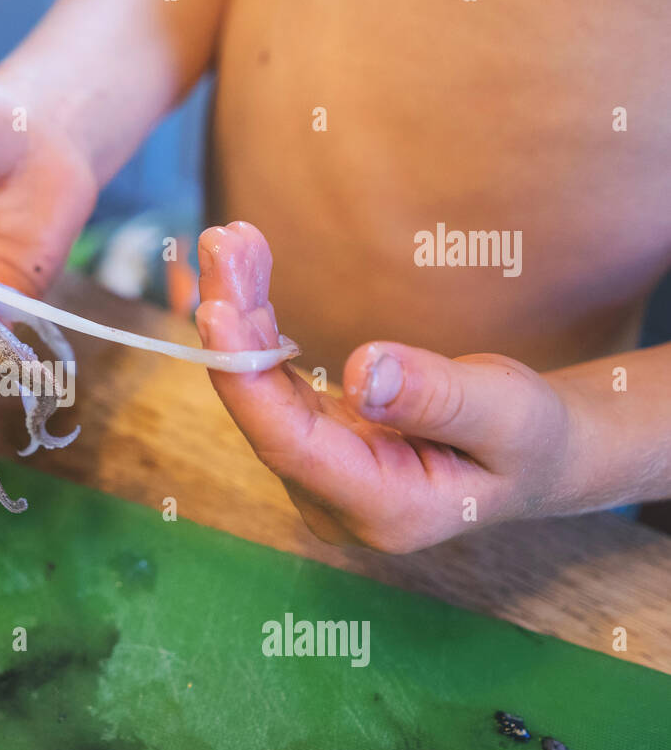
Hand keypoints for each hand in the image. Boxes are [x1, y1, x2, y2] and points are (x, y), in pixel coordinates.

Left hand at [193, 221, 574, 552]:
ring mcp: (317, 474)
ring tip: (229, 241)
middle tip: (223, 242)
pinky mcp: (312, 441)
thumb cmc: (529, 439)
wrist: (532, 458)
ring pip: (260, 391)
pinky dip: (255, 326)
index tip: (216, 311)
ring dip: (241, 314)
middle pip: (263, 411)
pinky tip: (244, 271)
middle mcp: (333, 500)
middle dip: (237, 325)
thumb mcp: (509, 415)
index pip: (291, 445)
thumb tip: (362, 370)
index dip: (247, 380)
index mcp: (383, 509)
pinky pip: (270, 381)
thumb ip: (439, 398)